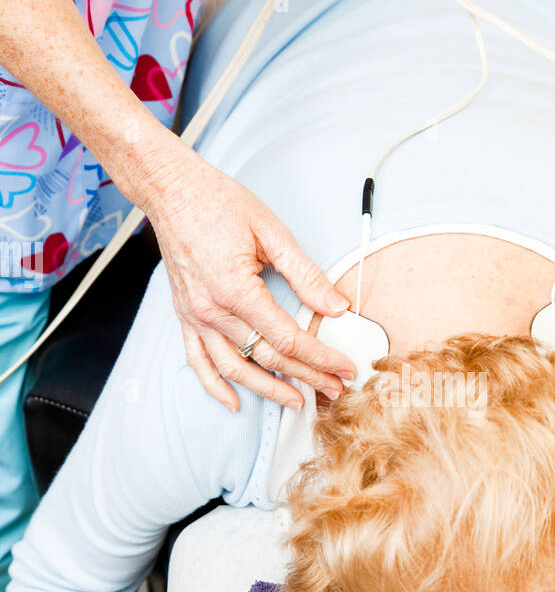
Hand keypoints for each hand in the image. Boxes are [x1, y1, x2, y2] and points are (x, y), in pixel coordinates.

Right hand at [138, 139, 355, 410]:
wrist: (172, 190)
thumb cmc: (220, 203)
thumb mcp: (272, 232)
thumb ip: (305, 274)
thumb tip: (337, 306)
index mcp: (236, 289)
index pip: (288, 338)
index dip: (321, 357)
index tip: (345, 369)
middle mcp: (212, 310)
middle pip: (266, 357)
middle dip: (305, 377)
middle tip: (334, 390)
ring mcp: (195, 316)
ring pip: (233, 368)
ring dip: (266, 389)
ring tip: (296, 401)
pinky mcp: (185, 315)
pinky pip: (197, 361)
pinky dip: (215, 385)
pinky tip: (234, 401)